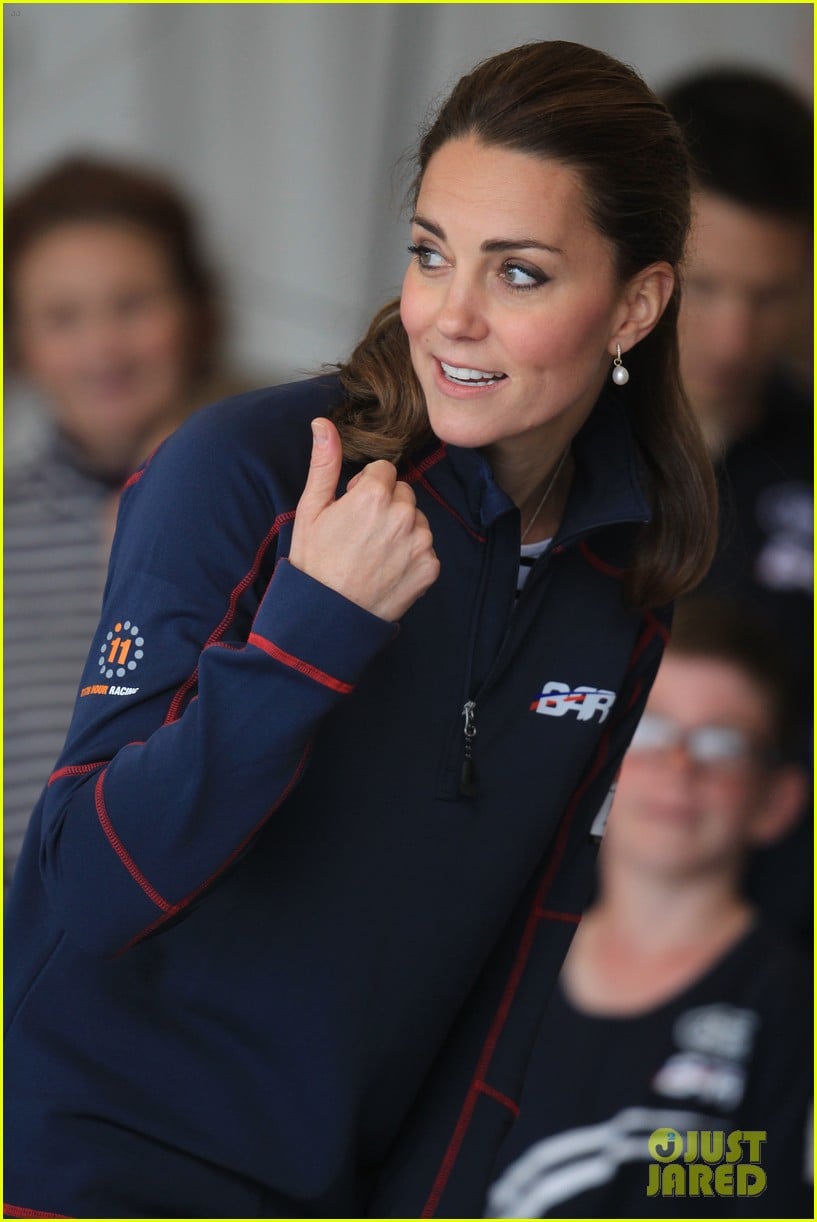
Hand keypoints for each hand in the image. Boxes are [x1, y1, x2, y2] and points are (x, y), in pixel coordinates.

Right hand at [289, 418, 439, 620]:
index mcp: (375, 495)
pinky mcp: (430, 568)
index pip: (385, 471)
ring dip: (401, 530)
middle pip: (403, 494)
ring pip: (416, 520)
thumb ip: (324, 463)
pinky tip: (386, 570)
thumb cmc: (314, 562)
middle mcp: (404, 515)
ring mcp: (420, 543)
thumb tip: (322, 423)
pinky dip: (411, 557)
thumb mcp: (311, 509)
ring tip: (373, 554)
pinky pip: (425, 549)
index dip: (365, 488)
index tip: (351, 510)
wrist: (327, 618)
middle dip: (386, 506)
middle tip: (360, 534)